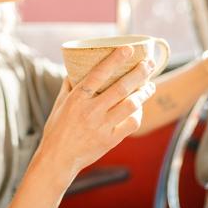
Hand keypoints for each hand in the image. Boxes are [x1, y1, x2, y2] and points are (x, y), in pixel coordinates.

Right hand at [37, 46, 156, 180]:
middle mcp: (91, 111)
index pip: (98, 74)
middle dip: (139, 73)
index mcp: (77, 99)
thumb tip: (77, 67)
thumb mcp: (59, 104)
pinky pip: (131, 123)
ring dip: (144, 93)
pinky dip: (138, 113)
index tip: (128, 48)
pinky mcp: (110, 139)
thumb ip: (70, 85)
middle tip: (149, 63)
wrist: (58, 159)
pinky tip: (141, 107)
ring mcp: (102, 125)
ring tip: (150, 85)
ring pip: (130, 104)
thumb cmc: (57, 129)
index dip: (114, 60)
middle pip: (121, 87)